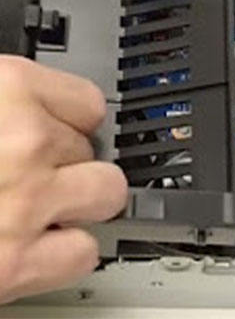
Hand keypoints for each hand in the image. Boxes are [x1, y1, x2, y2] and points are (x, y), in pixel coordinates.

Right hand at [0, 56, 127, 303]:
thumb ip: (6, 105)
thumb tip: (27, 111)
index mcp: (7, 87)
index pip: (88, 101)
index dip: (71, 122)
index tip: (66, 132)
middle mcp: (27, 138)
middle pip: (94, 148)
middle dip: (66, 165)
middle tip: (30, 178)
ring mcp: (29, 200)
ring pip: (107, 193)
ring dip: (79, 206)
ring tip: (42, 213)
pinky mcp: (14, 264)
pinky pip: (84, 253)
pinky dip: (64, 257)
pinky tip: (37, 251)